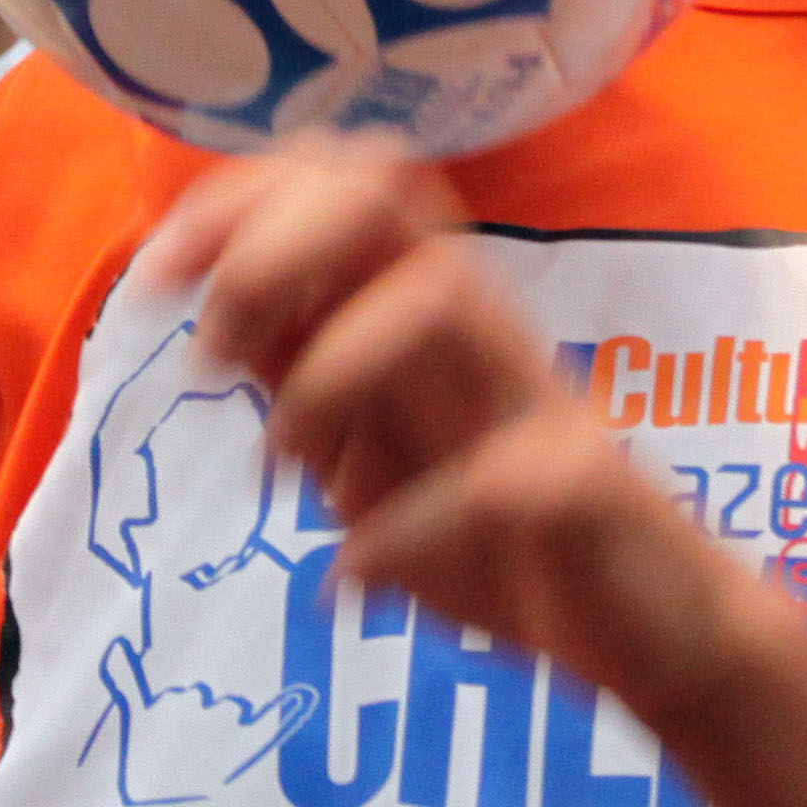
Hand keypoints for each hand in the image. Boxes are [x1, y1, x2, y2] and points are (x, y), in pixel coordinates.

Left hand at [144, 138, 781, 737]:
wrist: (651, 624)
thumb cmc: (499, 528)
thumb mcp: (371, 443)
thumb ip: (305, 369)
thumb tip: (203, 308)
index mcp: (424, 311)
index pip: (341, 182)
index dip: (237, 201)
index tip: (155, 277)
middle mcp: (479, 331)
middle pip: (382, 202)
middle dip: (268, 253)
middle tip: (208, 353)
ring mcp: (533, 403)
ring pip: (436, 304)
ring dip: (327, 374)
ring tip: (280, 466)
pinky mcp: (579, 493)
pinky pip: (489, 482)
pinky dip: (398, 531)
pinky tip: (350, 582)